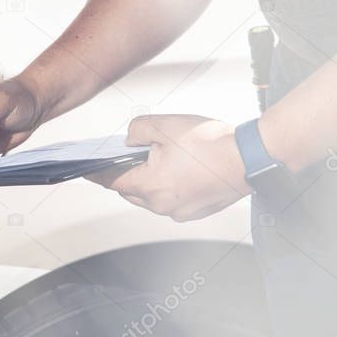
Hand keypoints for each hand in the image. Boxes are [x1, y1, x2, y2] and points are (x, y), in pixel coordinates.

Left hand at [87, 114, 250, 220]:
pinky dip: (170, 187)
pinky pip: (173, 200)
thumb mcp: (164, 126)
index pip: (111, 181)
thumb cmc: (210, 144)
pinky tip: (181, 170)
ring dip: (150, 181)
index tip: (85, 169)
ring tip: (161, 159)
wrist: (250, 158)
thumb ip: (137, 131)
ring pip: (152, 197)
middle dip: (127, 174)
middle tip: (130, 156)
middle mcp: (162, 205)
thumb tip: (129, 141)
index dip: (96, 172)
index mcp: (149, 187)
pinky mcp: (197, 211)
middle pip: (131, 191)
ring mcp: (181, 211)